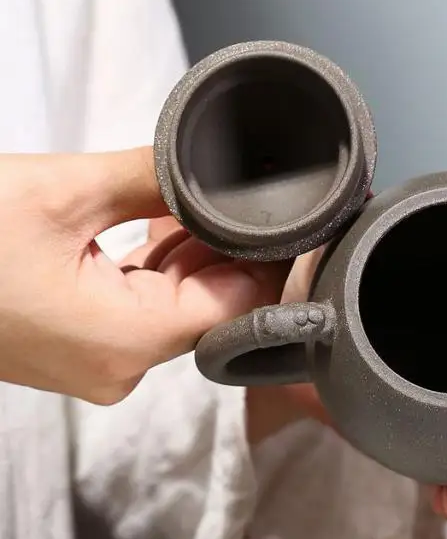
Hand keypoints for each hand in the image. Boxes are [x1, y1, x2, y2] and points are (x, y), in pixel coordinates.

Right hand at [0, 148, 288, 403]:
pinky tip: (163, 224)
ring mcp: (96, 363)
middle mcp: (119, 367)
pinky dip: (156, 269)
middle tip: (244, 196)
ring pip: (175, 306)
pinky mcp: (77, 347)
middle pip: (209, 307)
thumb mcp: (65, 192)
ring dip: (192, 255)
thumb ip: (152, 178)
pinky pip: (139, 308)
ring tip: (198, 200)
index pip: (236, 308)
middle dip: (230, 251)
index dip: (268, 262)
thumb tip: (211, 170)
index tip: (288, 220)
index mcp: (128, 342)